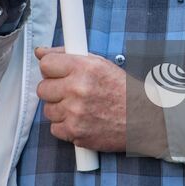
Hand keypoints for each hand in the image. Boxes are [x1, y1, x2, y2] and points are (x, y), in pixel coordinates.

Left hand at [35, 46, 161, 153]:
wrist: (143, 119)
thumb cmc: (123, 92)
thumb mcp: (100, 64)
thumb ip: (68, 56)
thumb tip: (41, 52)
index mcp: (84, 67)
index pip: (46, 64)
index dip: (50, 69)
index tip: (55, 73)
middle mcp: (78, 88)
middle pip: (42, 88)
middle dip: (54, 90)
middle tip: (69, 91)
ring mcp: (75, 112)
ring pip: (48, 110)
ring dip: (60, 109)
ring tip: (79, 107)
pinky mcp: (75, 133)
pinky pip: (54, 128)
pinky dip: (65, 126)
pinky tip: (81, 120)